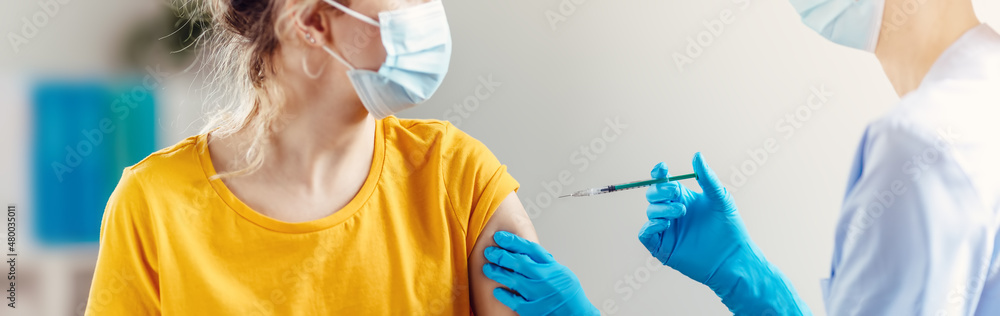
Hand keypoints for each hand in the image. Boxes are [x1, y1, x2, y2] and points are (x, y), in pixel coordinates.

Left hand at [483, 231, 598, 315]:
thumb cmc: (569, 296)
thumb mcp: (562, 274)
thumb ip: (545, 264)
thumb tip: (526, 253)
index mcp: (554, 268)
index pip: (531, 249)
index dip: (513, 241)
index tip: (500, 236)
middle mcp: (547, 279)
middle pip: (520, 262)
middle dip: (502, 255)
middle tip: (489, 252)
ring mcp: (540, 294)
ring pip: (514, 280)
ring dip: (498, 273)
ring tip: (487, 268)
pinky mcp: (535, 310)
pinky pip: (515, 301)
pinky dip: (504, 295)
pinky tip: (497, 291)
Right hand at [639, 152, 809, 314]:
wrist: (732, 257)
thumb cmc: (729, 227)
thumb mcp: (720, 198)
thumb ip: (707, 177)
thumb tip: (696, 155)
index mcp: (682, 198)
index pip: (662, 181)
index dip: (658, 173)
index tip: (662, 168)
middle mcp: (671, 212)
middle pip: (652, 194)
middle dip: (660, 190)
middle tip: (676, 192)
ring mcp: (666, 230)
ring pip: (650, 211)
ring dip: (662, 207)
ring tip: (681, 211)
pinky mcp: (662, 247)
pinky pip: (645, 233)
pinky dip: (650, 225)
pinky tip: (665, 223)